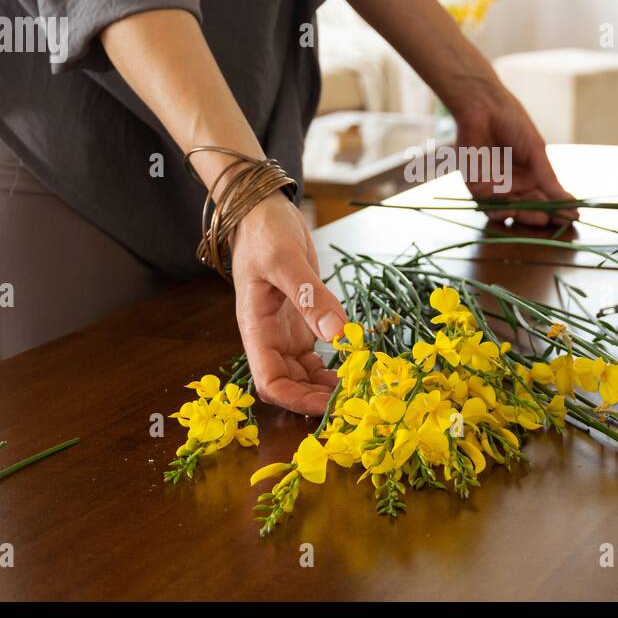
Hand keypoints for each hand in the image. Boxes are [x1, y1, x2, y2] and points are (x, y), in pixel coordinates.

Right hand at [230, 193, 346, 415]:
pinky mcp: (302, 323)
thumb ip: (311, 297)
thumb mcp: (286, 260)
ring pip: (305, 376)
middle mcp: (269, 339)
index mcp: (256, 329)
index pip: (270, 383)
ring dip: (329, 386)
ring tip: (361, 387)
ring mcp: (286, 333)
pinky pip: (317, 357)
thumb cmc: (265, 233)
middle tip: (357, 400)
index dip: (297, 400)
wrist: (263, 212)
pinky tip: (357, 367)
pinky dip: (335, 367)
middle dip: (319, 398)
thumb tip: (338, 333)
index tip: (330, 404)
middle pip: (291, 386)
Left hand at [453, 90, 577, 227]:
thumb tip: (569, 201)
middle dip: (543, 215)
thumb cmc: (513, 123)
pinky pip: (489, 206)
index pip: (548, 198)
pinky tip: (511, 211)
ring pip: (511, 211)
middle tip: (554, 220)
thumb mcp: (536, 151)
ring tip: (539, 218)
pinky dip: (500, 211)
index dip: (560, 209)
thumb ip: (548, 177)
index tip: (574, 216)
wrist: (484, 108)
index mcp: (532, 175)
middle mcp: (515, 185)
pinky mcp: (476, 188)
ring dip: (524, 216)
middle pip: (531, 207)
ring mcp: (496, 188)